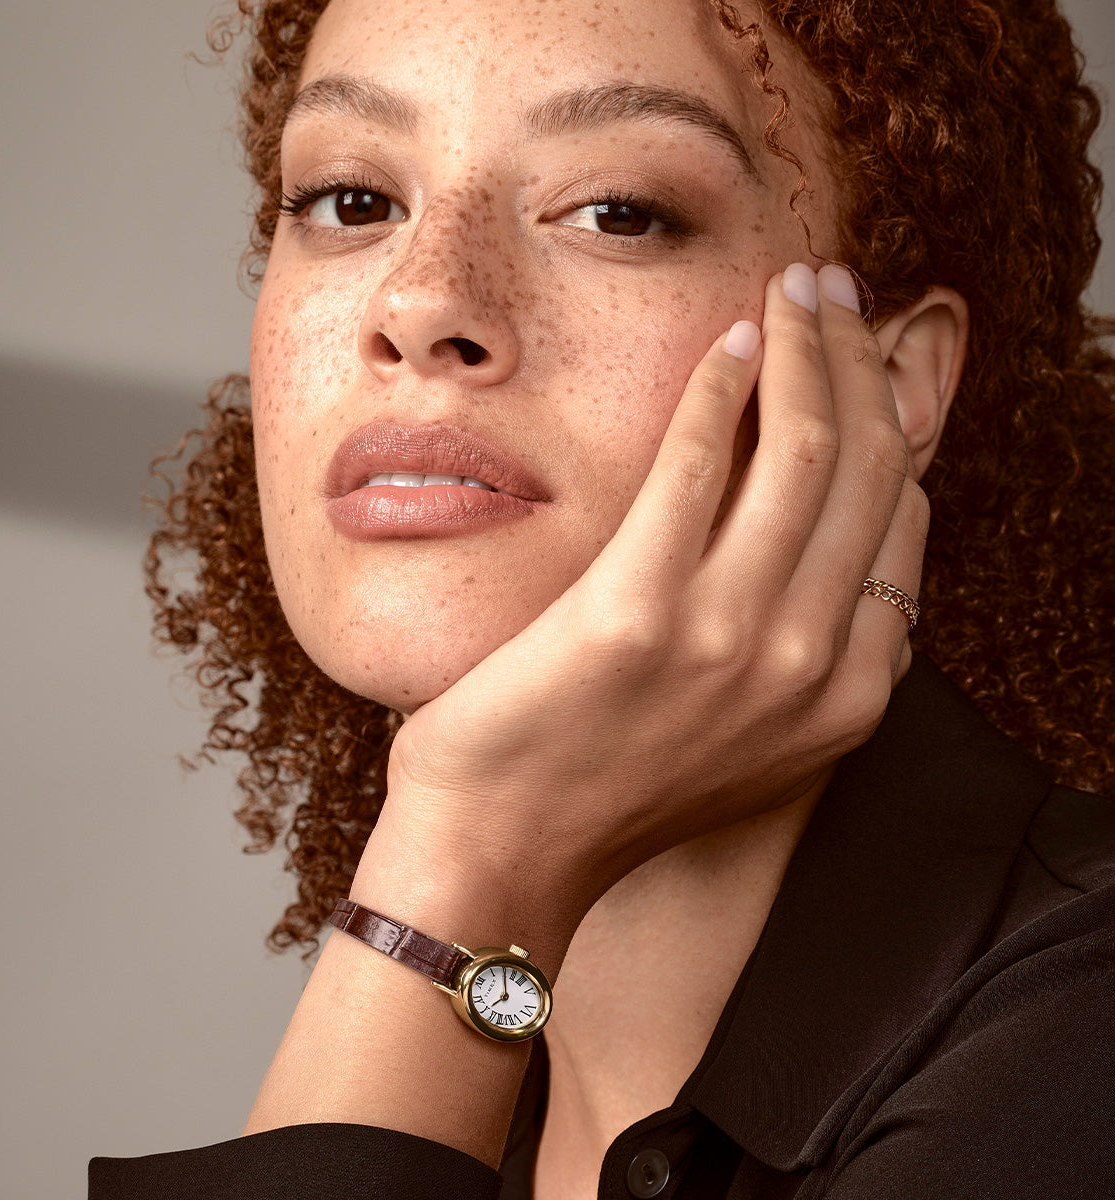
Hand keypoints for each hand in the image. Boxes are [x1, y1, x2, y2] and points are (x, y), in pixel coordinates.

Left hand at [363, 263, 926, 951]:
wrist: (507, 852)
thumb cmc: (611, 785)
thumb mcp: (745, 730)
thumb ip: (798, 643)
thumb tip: (816, 528)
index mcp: (847, 696)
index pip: (899, 517)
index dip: (891, 417)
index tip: (860, 359)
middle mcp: (808, 667)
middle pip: (867, 467)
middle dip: (859, 357)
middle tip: (831, 290)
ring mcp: (729, 641)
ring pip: (805, 450)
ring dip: (805, 347)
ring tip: (790, 289)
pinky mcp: (637, 612)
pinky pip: (697, 463)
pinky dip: (720, 386)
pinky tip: (726, 340)